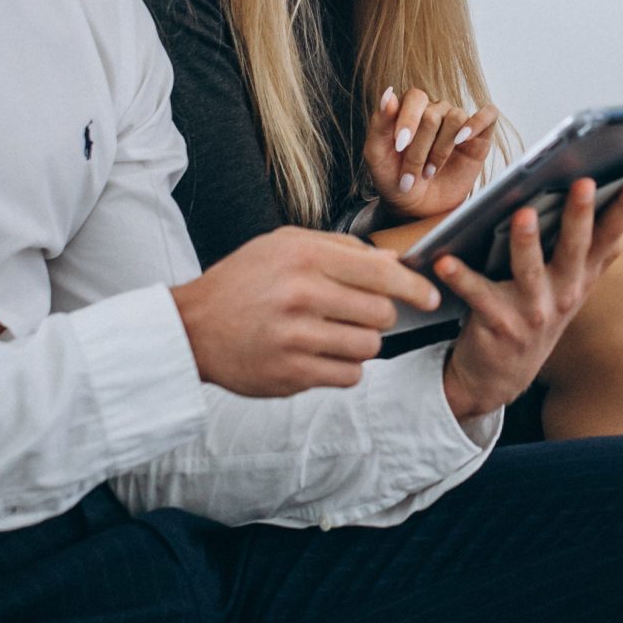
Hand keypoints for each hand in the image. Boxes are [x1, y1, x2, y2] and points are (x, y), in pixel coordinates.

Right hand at [169, 226, 443, 396]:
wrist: (192, 328)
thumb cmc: (243, 282)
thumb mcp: (284, 246)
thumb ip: (341, 249)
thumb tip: (393, 262)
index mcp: (303, 257)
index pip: (381, 273)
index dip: (414, 286)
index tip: (430, 296)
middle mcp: (301, 295)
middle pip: (382, 313)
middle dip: (379, 315)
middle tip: (357, 313)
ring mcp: (295, 338)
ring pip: (369, 347)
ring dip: (362, 343)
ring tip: (336, 334)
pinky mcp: (291, 375)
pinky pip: (349, 376)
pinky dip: (345, 368)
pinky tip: (322, 354)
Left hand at [365, 86, 500, 220]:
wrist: (416, 208)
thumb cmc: (394, 179)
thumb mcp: (377, 154)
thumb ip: (379, 123)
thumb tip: (389, 94)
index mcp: (410, 109)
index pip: (415, 97)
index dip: (408, 120)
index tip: (400, 146)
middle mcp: (436, 110)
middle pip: (433, 114)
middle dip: (420, 148)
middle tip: (411, 174)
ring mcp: (458, 122)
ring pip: (456, 118)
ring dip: (441, 150)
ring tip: (429, 172)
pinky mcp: (480, 137)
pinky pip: (488, 115)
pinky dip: (477, 124)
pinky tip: (462, 140)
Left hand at [434, 176, 622, 419]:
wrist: (501, 376)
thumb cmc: (535, 316)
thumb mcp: (573, 288)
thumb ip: (595, 255)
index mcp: (581, 277)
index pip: (609, 237)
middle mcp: (563, 294)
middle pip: (573, 249)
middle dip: (580, 216)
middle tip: (585, 184)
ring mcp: (532, 311)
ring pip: (530, 271)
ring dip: (526, 243)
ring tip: (522, 215)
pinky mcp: (498, 323)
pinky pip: (478, 295)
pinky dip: (460, 277)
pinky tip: (444, 261)